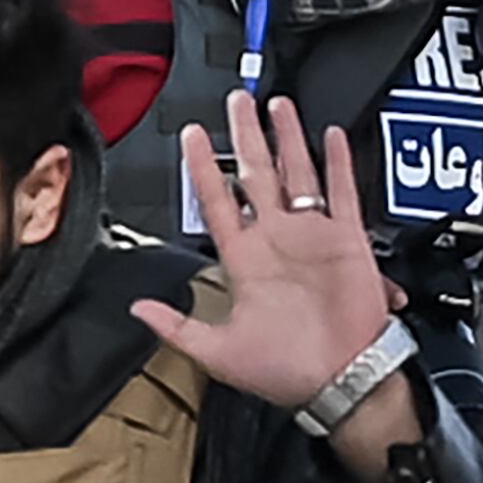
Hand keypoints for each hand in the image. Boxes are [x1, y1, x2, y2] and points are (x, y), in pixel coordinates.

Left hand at [144, 92, 409, 461]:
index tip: (192, 136)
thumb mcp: (219, 352)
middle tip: (237, 101)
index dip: (204, 168)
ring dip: (287, 139)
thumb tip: (136, 311)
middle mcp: (277, 241)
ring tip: (276, 105)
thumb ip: (177, 328)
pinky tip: (330, 135)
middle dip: (246, 136)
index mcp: (245, 261)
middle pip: (257, 175)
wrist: (341, 382)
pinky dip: (337, 163)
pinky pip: (342, 192)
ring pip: (297, 174)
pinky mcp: (346, 240)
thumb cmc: (287, 372)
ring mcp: (312, 237)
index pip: (218, 201)